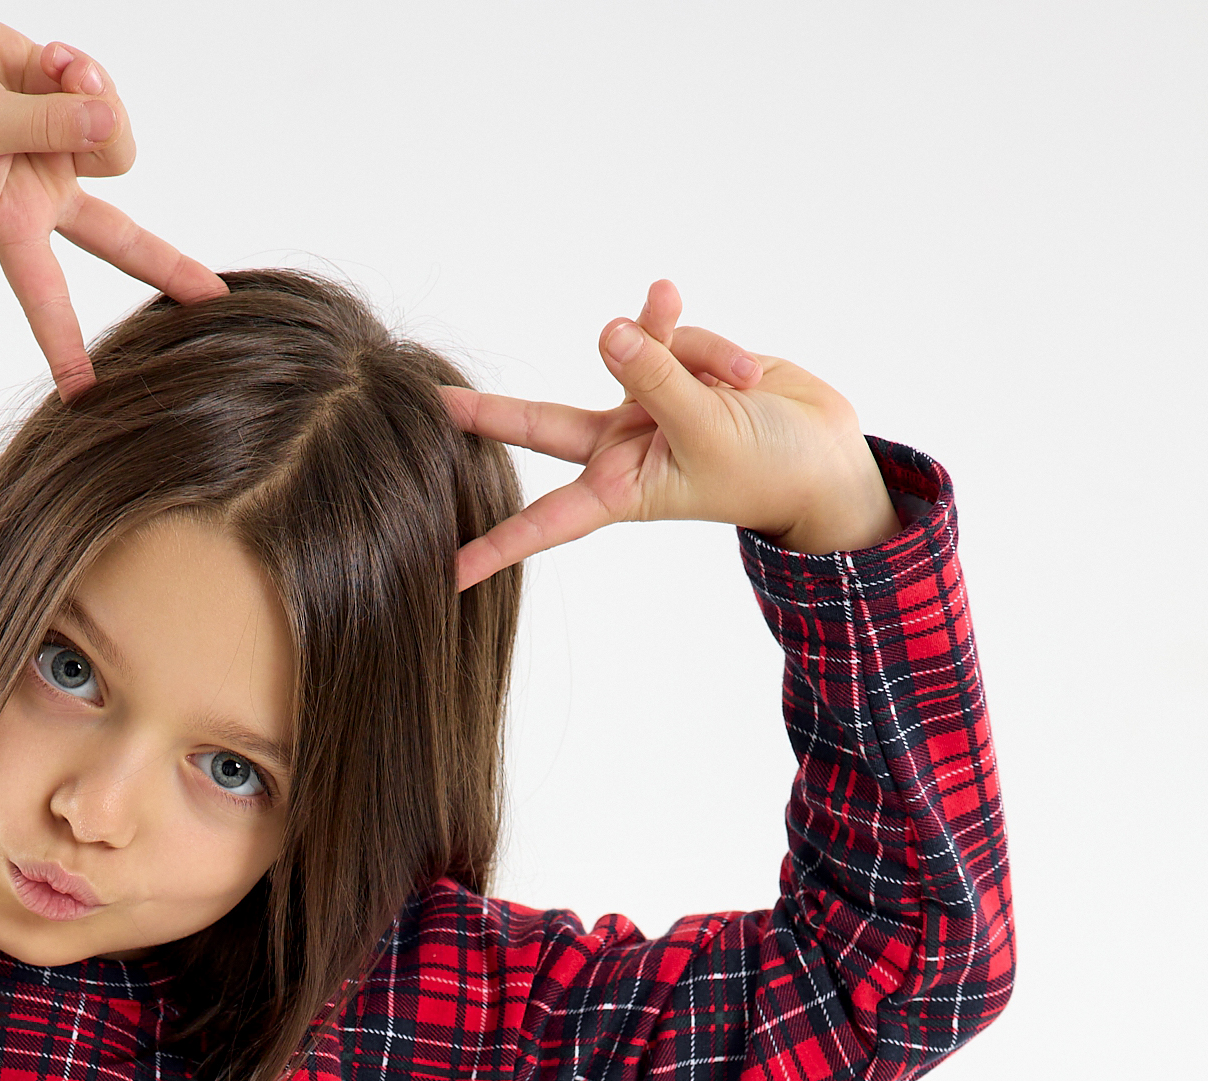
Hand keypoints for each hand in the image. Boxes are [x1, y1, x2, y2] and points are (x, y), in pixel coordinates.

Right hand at [0, 0, 224, 398]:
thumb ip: (46, 125)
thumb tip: (109, 120)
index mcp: (11, 223)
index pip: (47, 299)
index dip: (66, 348)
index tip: (86, 399)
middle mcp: (43, 195)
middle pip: (122, 239)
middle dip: (168, 265)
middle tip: (214, 299)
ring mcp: (60, 147)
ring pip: (118, 139)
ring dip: (95, 100)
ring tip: (53, 76)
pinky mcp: (66, 99)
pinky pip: (102, 91)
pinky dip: (81, 69)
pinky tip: (48, 60)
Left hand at [444, 280, 902, 588]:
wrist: (822, 451)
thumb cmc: (767, 467)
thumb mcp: (707, 429)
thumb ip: (657, 378)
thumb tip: (609, 331)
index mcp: (619, 488)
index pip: (541, 521)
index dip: (495, 546)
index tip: (446, 574)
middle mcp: (620, 447)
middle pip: (539, 424)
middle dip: (489, 414)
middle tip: (432, 406)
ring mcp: (642, 403)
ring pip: (636, 355)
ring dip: (691, 358)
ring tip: (739, 381)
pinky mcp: (672, 363)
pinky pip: (673, 333)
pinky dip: (713, 346)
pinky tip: (745, 365)